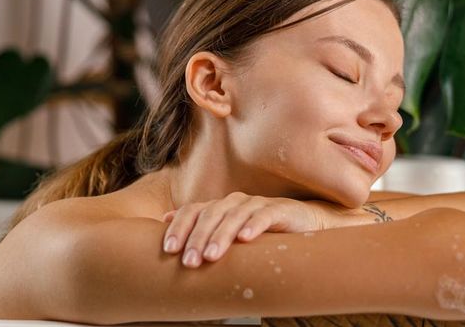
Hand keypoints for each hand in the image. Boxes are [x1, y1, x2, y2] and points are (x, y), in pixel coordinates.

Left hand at [161, 192, 335, 267]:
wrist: (302, 223)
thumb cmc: (260, 233)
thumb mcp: (228, 234)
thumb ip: (200, 228)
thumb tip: (163, 221)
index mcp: (220, 207)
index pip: (192, 211)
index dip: (179, 227)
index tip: (169, 250)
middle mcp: (235, 202)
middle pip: (210, 215)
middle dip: (197, 239)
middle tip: (189, 262)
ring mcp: (256, 204)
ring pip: (234, 216)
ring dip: (221, 236)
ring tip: (212, 256)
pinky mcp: (279, 209)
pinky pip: (264, 216)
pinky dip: (253, 226)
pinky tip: (245, 239)